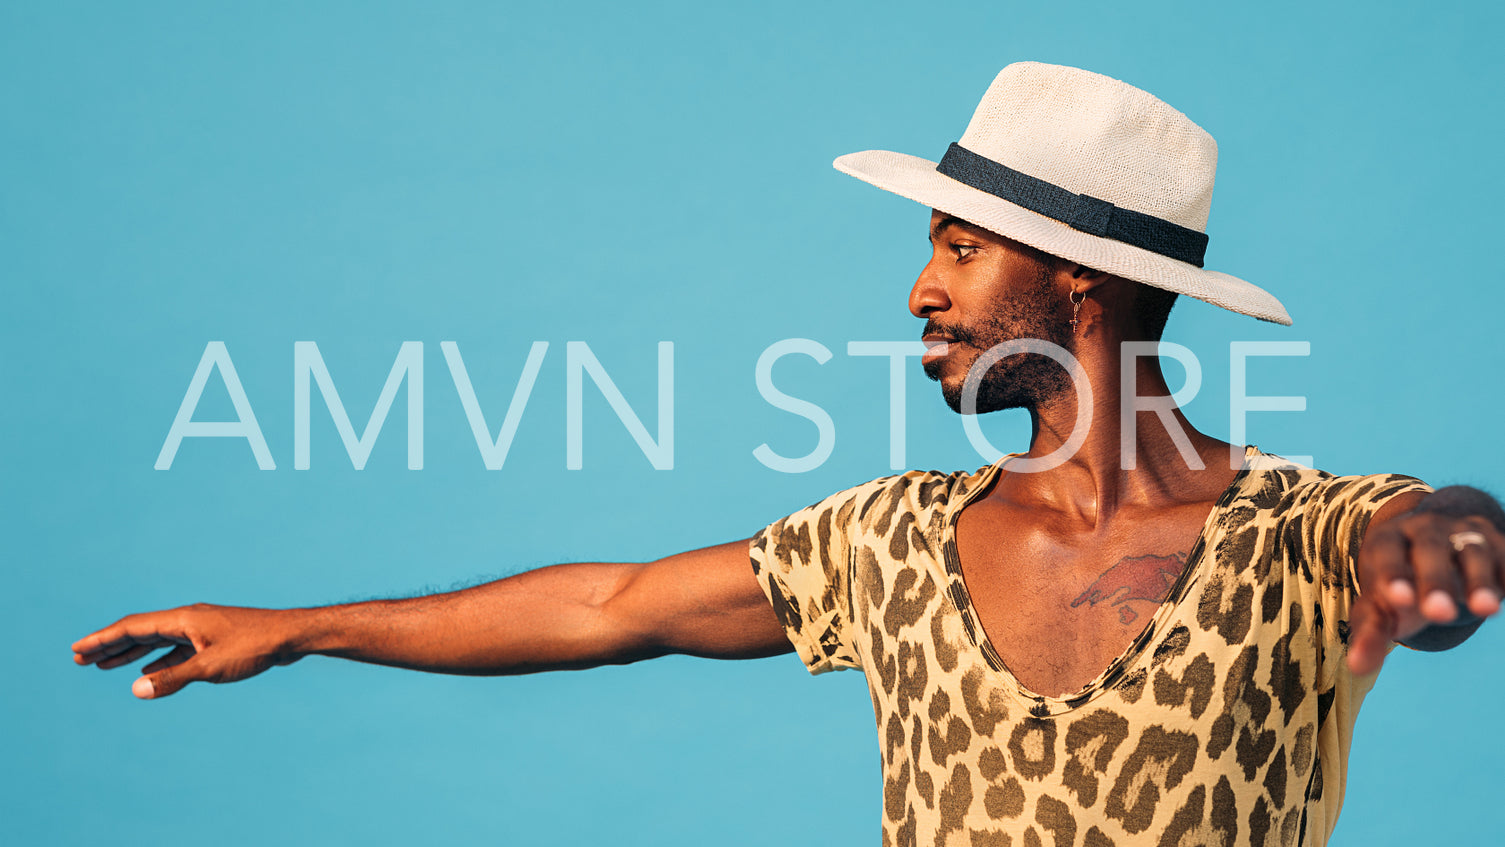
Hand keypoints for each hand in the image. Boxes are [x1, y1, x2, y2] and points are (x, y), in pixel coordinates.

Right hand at [72, 604, 300, 698]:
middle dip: (110, 646)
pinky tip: (147, 673)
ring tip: (104, 666)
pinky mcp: (214, 640)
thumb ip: (173, 678)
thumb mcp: (211, 666)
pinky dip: (157, 661)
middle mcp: (188, 620)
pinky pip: (176, 650)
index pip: (133, 628)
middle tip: (80, 660)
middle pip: (140, 632)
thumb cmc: (256, 646)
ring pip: (157, 642)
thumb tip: (136, 688)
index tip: (77, 650)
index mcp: (183, 619)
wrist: (292, 637)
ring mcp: (202, 629)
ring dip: (131, 654)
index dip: (103, 640)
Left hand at [1349, 499, 1504, 674]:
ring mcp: (1463, 533)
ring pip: (1472, 549)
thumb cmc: (1398, 588)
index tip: (1399, 601)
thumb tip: (1357, 668)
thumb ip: (1369, 633)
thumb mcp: (1380, 606)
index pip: (1387, 553)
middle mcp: (1425, 529)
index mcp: (1388, 540)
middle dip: (1434, 580)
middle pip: (1429, 548)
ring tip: (1485, 611)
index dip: (1392, 575)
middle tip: (1439, 613)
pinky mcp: (1496, 544)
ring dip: (1478, 580)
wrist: (1429, 557)